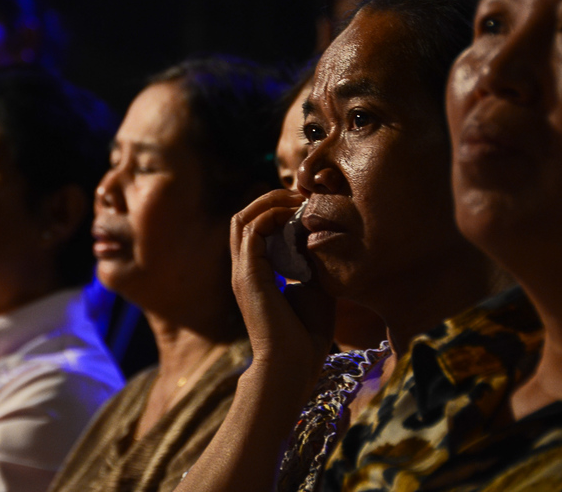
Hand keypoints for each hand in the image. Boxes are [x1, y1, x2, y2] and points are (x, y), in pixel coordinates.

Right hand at [230, 190, 333, 383]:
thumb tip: (319, 234)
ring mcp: (242, 271)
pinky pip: (252, 230)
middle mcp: (244, 269)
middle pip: (243, 218)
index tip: (306, 206)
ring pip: (242, 219)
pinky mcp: (248, 274)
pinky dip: (272, 216)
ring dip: (270, 204)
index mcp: (256, 274)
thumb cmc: (306, 334)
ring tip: (297, 201)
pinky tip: (296, 218)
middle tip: (300, 196)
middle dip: (271, 200)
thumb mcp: (315, 288)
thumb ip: (311, 262)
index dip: (277, 211)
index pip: (255, 229)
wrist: (293, 364)